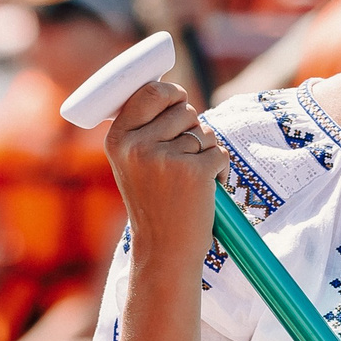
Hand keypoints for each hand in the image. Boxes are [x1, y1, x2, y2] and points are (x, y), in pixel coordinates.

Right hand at [106, 79, 224, 258]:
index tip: (178, 99)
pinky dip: (221, 170)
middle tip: (183, 160)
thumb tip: (171, 90)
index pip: (150, 92)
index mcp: (118, 139)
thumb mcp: (133, 163)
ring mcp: (165, 158)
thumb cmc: (154, 204)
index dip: (171, 92)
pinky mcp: (193, 172)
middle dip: (193, 129)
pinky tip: (206, 191)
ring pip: (205, 132)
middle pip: (184, 110)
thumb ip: (145, 129)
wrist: (163, 250)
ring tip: (190, 179)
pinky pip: (220, 153)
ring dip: (207, 152)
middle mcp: (137, 146)